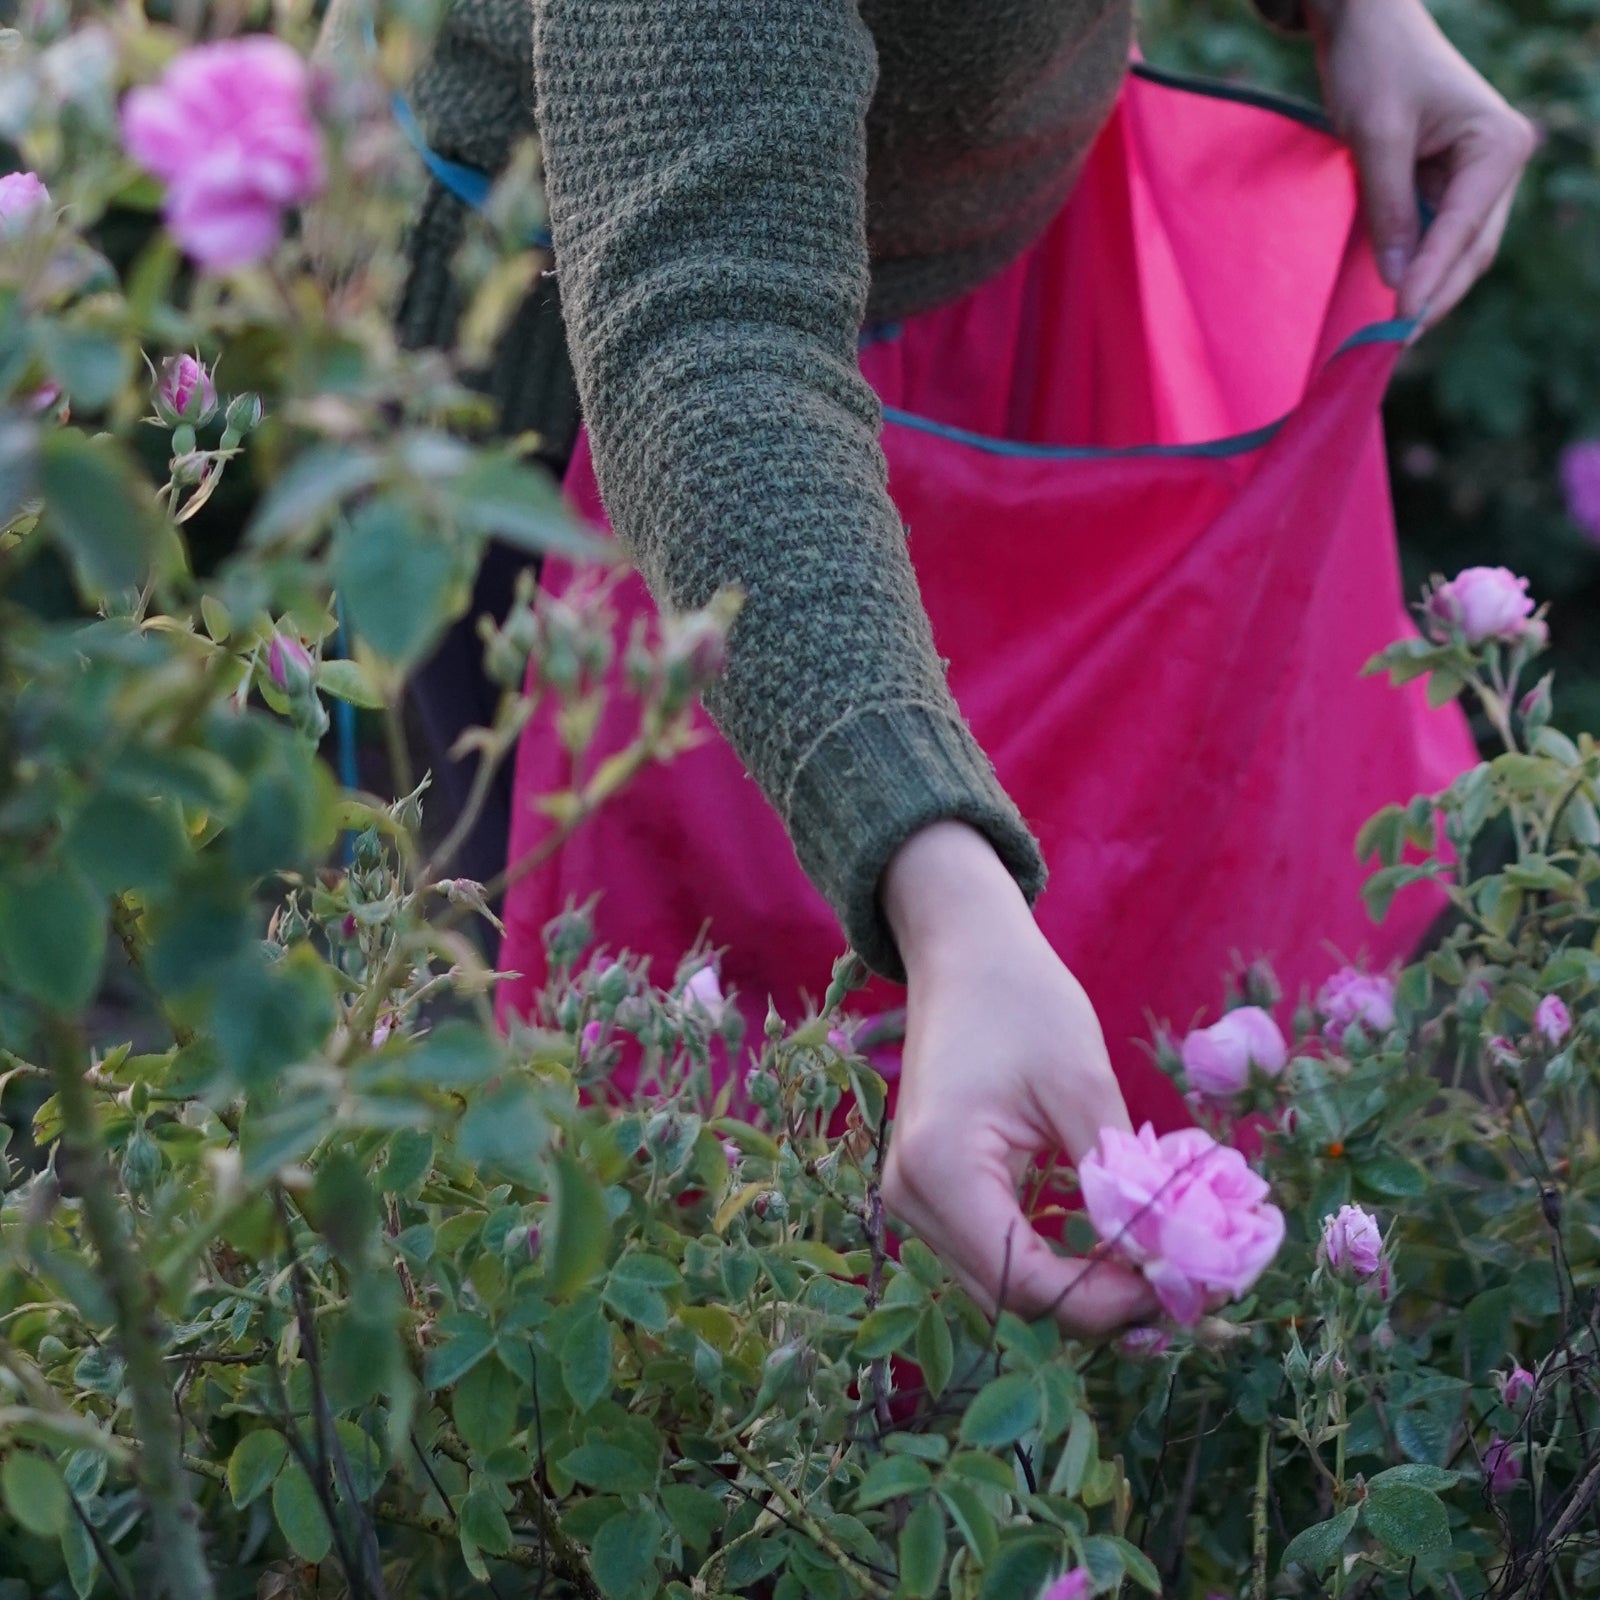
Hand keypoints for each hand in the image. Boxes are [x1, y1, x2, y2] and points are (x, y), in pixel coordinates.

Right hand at [879, 822, 1158, 1337]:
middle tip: (1176, 1287)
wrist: (964, 952)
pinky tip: (1105, 1243)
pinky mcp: (931, 1190)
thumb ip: (1116, 1178)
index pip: (1023, 1283)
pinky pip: (993, 1251)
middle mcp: (910, 1196)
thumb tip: (1164, 1261)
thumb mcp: (1081, 1083)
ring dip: (1075, 1287)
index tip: (1177, 1288)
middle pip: (1010, 1296)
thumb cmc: (1021, 1000)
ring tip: (1150, 1268)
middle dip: (1095, 1303)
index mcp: (940, 1168)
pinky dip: (1050, 1259)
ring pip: (1002, 1283)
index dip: (1103, 1302)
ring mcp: (913, 1197)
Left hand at [1310, 0, 1535, 325]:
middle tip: (1392, 343)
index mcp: (1497, 145)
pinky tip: (1388, 300)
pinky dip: (1414, 269)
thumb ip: (1389, 207)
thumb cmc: (1375, 65)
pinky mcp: (1446, 188)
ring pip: (1455, 253)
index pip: (1464, 228)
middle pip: (1469, 251)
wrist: (1367, 26)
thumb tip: (1395, 277)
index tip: (1401, 316)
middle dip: (1433, 295)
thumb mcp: (1376, 136)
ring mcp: (1476, 180)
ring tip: (1389, 334)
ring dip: (1425, 290)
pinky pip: (1434, 241)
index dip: (1431, 276)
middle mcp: (1498, 165)